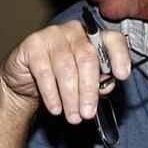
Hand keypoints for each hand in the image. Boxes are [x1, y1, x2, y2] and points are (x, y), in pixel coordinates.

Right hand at [0, 21, 128, 123]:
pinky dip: (52, 94)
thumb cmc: (59, 79)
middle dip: (89, 90)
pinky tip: (56, 108)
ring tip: (73, 117)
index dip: (119, 56)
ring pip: (66, 68)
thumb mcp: (83, 82)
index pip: (112, 40)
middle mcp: (74, 31)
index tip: (122, 75)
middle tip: (88, 113)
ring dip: (70, 97)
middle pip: (87, 59)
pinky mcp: (33, 44)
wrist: (25, 80)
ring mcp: (52, 35)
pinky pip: (44, 72)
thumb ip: (99, 82)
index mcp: (93, 37)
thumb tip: (107, 86)